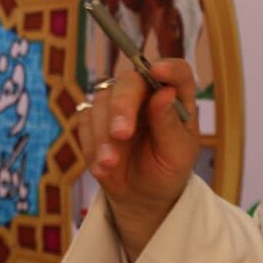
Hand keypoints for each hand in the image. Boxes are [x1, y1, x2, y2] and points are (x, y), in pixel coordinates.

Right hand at [77, 59, 199, 261]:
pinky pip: (85, 120)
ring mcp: (118, 103)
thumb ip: (169, 125)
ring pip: (103, 100)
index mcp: (176, 98)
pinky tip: (103, 165)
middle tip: (121, 134)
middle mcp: (146, 93)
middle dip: (122, 106)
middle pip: (131, 81)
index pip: (177, 72)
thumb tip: (165, 93)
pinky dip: (92, 143)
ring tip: (111, 163)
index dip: (169, 68)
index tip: (158, 71)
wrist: (141, 195)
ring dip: (104, 134)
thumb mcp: (176, 154)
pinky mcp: (95, 117)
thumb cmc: (166, 170)